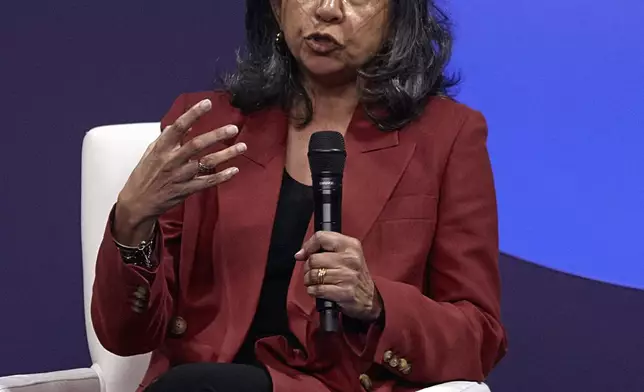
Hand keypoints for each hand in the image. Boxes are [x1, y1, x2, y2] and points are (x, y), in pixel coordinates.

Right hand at [114, 99, 245, 244]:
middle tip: (233, 128)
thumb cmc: (145, 174)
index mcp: (161, 148)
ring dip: (226, 155)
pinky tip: (234, 170)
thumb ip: (169, 138)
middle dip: (216, 135)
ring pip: (206, 163)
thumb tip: (189, 125)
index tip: (207, 103)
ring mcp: (180, 176)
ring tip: (242, 147)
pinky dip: (221, 177)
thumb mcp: (152, 152)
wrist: (137, 202)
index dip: (193, 114)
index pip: (178, 127)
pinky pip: (207, 182)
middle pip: (196, 145)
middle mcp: (171, 161)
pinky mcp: (186, 190)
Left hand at [295, 231, 382, 321]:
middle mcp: (350, 259)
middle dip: (307, 268)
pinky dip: (313, 291)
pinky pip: (317, 289)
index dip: (308, 246)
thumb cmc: (354, 276)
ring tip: (315, 282)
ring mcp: (348, 276)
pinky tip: (317, 291)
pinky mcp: (345, 292)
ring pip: (313, 275)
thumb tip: (300, 254)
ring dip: (309, 281)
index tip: (303, 254)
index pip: (322, 237)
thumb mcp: (346, 255)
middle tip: (312, 273)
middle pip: (314, 259)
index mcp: (351, 245)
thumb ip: (325, 250)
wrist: (370, 299)